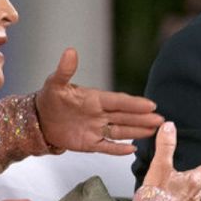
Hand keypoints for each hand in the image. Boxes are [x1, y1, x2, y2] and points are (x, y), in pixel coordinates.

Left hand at [34, 48, 163, 154]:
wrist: (39, 119)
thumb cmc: (49, 99)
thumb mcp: (55, 83)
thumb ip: (65, 70)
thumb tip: (70, 51)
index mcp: (95, 99)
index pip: (118, 101)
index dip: (134, 103)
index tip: (150, 104)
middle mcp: (100, 114)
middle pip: (125, 116)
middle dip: (143, 118)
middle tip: (161, 119)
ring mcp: (96, 129)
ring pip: (121, 130)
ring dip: (137, 131)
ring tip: (155, 130)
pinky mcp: (90, 143)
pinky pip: (107, 146)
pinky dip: (118, 149)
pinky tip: (132, 149)